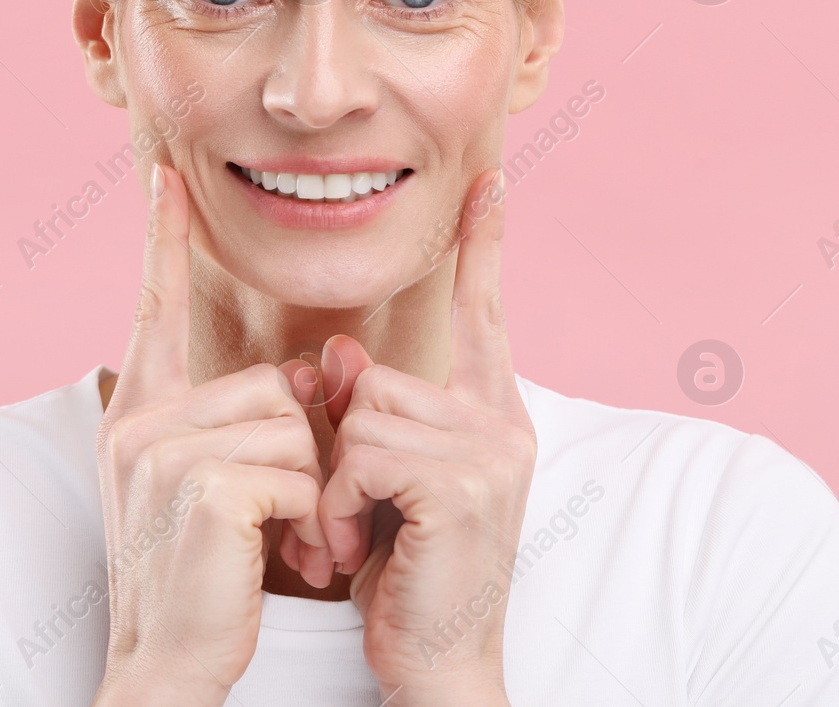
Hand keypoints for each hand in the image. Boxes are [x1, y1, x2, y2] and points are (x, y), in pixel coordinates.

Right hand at [92, 163, 333, 706]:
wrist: (165, 666)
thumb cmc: (196, 578)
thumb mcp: (203, 487)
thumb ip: (234, 424)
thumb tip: (298, 379)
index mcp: (137, 412)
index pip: (152, 306)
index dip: (160, 239)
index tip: (163, 177)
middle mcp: (139, 420)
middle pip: (268, 386)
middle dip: (299, 454)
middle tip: (284, 518)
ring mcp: (162, 451)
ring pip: (289, 425)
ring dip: (306, 490)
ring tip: (280, 542)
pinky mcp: (199, 485)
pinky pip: (291, 468)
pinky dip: (301, 514)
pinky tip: (273, 552)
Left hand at [318, 167, 532, 704]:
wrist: (437, 665)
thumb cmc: (405, 575)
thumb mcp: (382, 483)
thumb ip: (369, 412)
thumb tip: (339, 352)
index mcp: (491, 418)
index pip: (486, 315)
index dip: (485, 247)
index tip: (491, 181)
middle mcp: (502, 425)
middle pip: (376, 376)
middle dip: (340, 445)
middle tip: (350, 512)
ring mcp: (491, 452)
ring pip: (360, 412)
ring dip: (336, 482)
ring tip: (355, 537)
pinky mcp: (464, 484)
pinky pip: (361, 452)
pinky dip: (340, 503)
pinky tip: (355, 548)